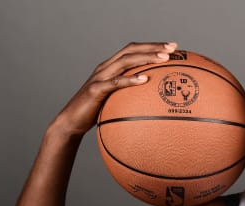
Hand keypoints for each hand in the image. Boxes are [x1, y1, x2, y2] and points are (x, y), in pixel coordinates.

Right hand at [52, 42, 177, 135]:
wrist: (71, 122)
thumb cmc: (97, 112)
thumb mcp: (117, 101)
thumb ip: (132, 96)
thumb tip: (156, 102)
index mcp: (111, 67)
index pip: (133, 50)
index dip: (152, 45)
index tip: (173, 46)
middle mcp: (105, 67)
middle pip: (131, 50)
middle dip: (153, 47)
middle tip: (173, 47)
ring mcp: (100, 77)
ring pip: (125, 61)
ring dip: (146, 58)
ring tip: (164, 58)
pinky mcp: (96, 90)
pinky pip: (115, 83)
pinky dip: (130, 79)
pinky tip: (144, 79)